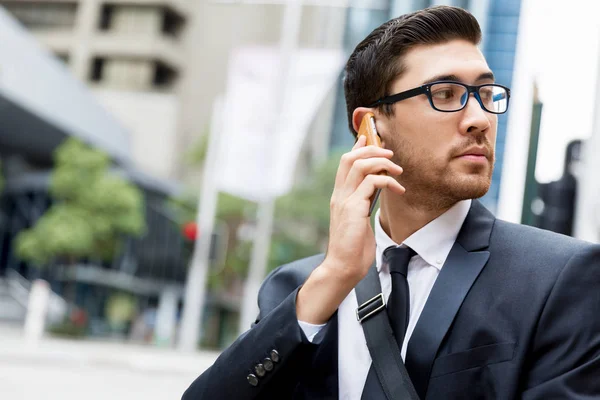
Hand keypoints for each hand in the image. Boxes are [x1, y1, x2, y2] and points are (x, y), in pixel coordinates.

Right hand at [296, 136, 403, 323]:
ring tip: (398, 170)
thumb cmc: (353, 248)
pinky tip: (398, 189)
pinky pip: (372, 182)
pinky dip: (388, 180)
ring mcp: (344, 200)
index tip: (371, 139)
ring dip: (382, 161)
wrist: (343, 267)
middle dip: (372, 149)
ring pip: (360, 164)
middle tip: (390, 153)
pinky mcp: (354, 208)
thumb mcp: (359, 220)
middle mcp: (339, 194)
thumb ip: (364, 202)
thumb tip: (377, 190)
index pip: (345, 163)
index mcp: (339, 196)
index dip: (358, 147)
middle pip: (349, 157)